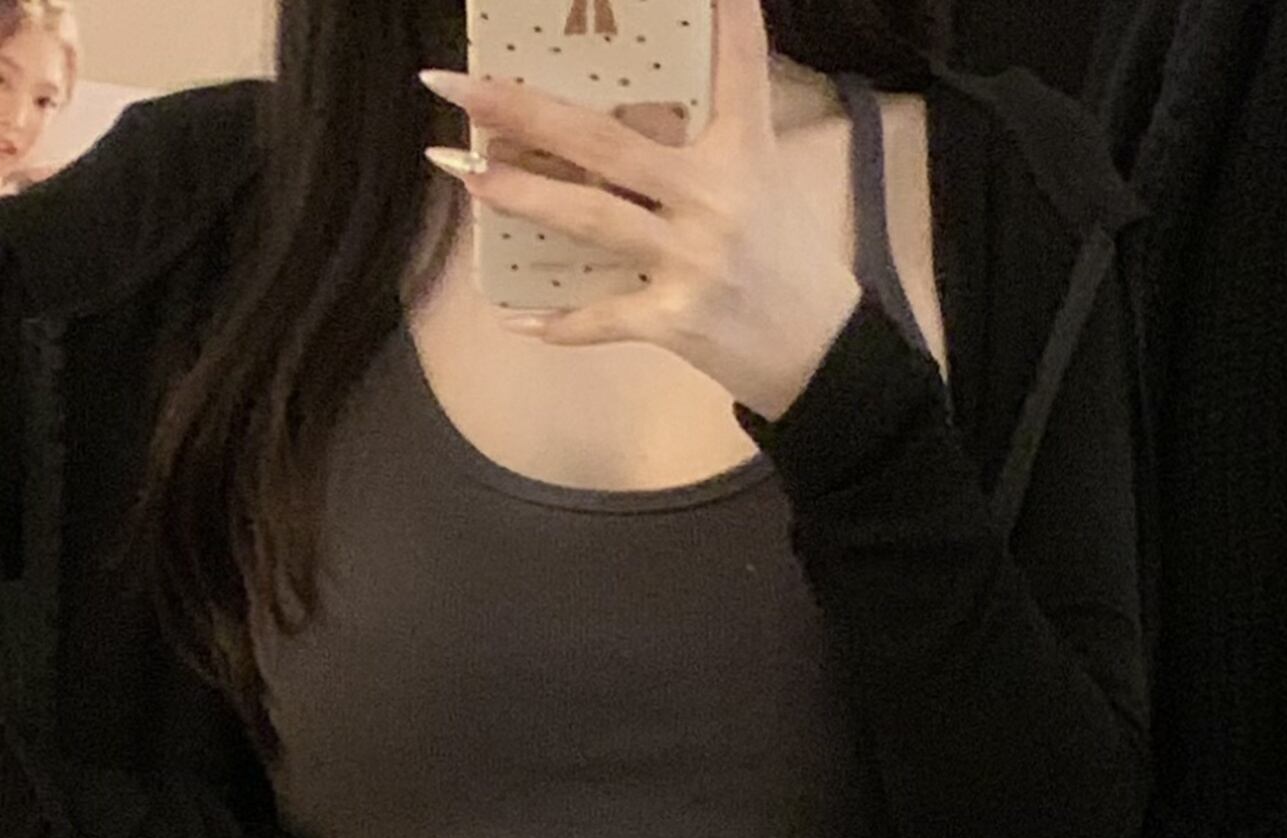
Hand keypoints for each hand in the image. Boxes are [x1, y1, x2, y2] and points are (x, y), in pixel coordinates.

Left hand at [419, 0, 860, 418]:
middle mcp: (715, 199)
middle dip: (527, 112)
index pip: (739, 69)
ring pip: (592, 219)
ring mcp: (691, 261)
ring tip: (466, 173)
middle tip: (462, 87)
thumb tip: (640, 111)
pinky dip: (559, 324)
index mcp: (745, 152)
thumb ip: (715, 138)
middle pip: (608, 144)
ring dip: (523, 195)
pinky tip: (514, 317)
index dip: (728, 19)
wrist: (823, 355)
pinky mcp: (676, 321)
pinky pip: (603, 319)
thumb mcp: (766, 181)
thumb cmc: (787, 262)